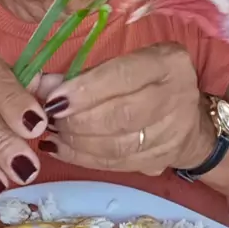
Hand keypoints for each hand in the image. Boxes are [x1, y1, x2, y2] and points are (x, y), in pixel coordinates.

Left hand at [39, 44, 214, 174]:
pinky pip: (117, 164)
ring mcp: (173, 134)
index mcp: (168, 63)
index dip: (87, 89)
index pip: (124, 76)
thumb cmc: (147, 82)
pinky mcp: (161, 161)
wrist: (190, 120)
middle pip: (122, 115)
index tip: (54, 99)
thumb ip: (84, 74)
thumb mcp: (123, 64)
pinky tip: (63, 149)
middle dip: (78, 119)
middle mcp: (178, 97)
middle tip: (50, 118)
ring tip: (53, 134)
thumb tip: (39, 85)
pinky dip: (84, 159)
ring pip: (118, 145)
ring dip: (78, 142)